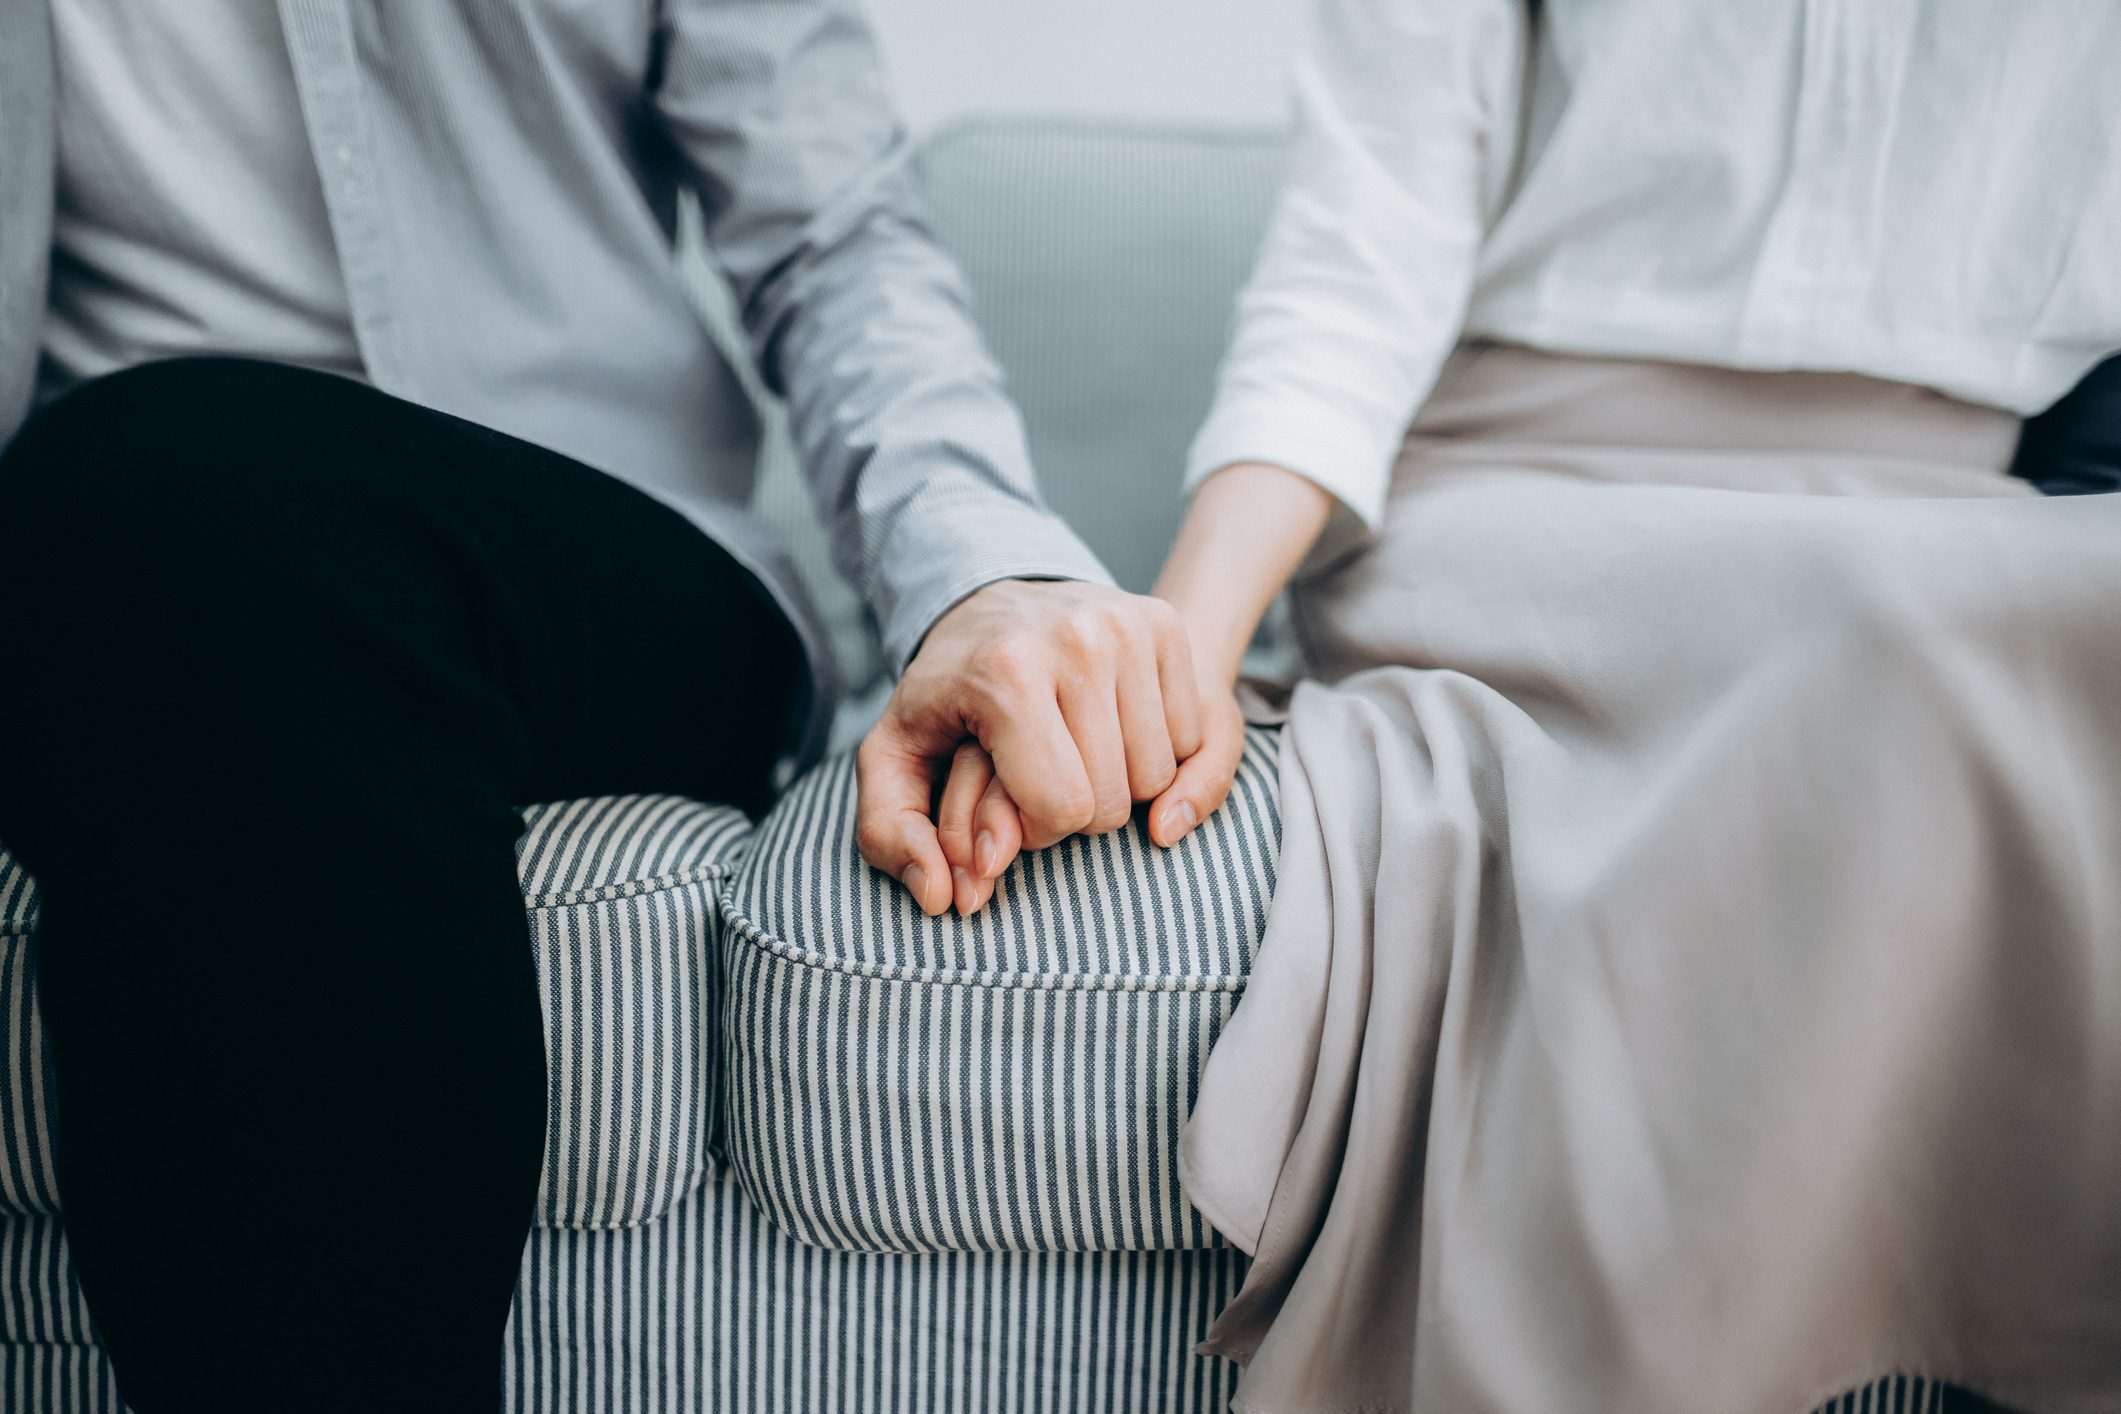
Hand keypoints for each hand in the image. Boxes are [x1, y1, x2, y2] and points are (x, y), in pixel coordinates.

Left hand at [855, 579, 1202, 914]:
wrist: (990, 602)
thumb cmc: (947, 695)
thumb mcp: (893, 758)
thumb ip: (891, 834)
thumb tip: (940, 896)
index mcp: (1008, 672)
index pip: (1061, 808)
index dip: (1034, 827)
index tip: (1008, 794)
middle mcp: (1077, 639)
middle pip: (1113, 799)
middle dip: (1075, 809)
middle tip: (1041, 770)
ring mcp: (1127, 625)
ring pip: (1159, 776)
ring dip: (1119, 783)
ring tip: (1073, 747)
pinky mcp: (1162, 622)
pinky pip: (1190, 738)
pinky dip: (1155, 750)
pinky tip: (1110, 723)